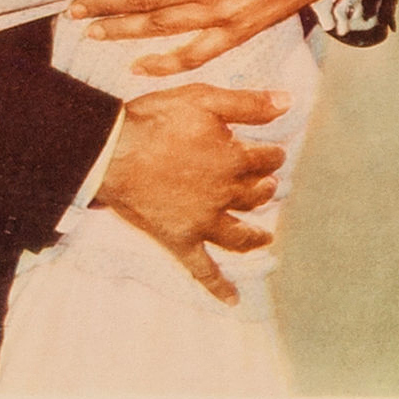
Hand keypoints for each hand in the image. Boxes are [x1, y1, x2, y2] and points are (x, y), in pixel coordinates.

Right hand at [95, 83, 289, 304]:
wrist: (110, 152)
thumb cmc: (153, 121)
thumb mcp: (202, 99)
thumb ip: (246, 104)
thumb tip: (288, 102)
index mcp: (233, 160)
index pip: (265, 158)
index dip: (271, 153)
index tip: (272, 151)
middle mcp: (225, 194)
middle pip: (255, 195)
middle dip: (265, 188)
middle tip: (268, 186)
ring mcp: (204, 221)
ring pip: (239, 233)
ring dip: (254, 235)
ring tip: (264, 236)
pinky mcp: (181, 239)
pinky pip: (202, 268)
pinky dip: (218, 285)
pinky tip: (232, 299)